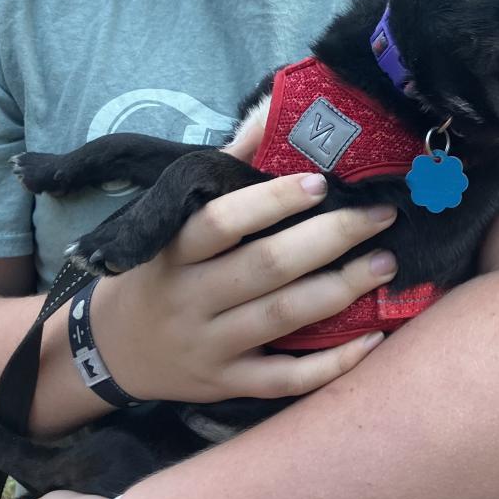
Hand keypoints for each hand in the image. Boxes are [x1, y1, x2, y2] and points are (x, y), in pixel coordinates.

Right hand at [88, 171, 397, 404]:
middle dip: (329, 240)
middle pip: (265, 267)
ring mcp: (209, 346)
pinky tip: (374, 338)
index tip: (321, 182)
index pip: (221, 221)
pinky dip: (332, 363)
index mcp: (175, 251)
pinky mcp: (228, 384)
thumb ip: (225, 170)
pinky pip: (285, 379)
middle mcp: (190, 299)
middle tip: (380, 216)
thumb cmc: (160, 269)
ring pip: (281, 318)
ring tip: (386, 263)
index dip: (270, 201)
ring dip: (340, 290)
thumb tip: (274, 114)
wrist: (112, 350)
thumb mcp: (173, 220)